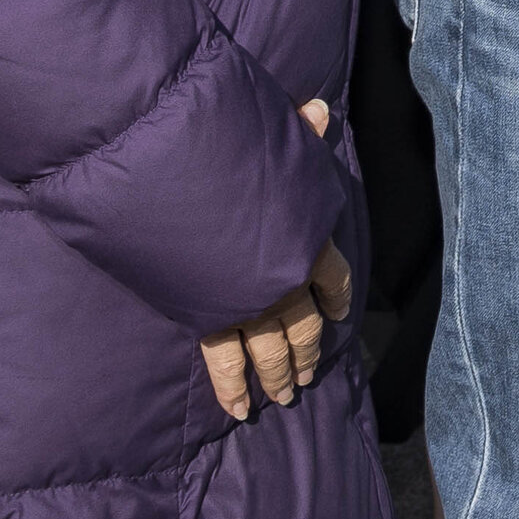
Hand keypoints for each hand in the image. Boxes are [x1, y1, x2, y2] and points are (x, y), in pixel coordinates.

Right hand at [198, 99, 355, 421]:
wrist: (179, 178)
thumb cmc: (227, 150)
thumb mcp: (270, 137)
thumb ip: (297, 134)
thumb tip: (321, 109)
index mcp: (307, 236)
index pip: (333, 277)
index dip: (337, 296)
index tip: (339, 313)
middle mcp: (284, 276)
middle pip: (305, 326)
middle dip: (306, 353)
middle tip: (305, 378)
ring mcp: (248, 302)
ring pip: (272, 350)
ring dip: (279, 375)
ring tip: (284, 395)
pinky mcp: (209, 316)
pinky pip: (225, 362)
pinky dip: (233, 388)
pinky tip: (240, 410)